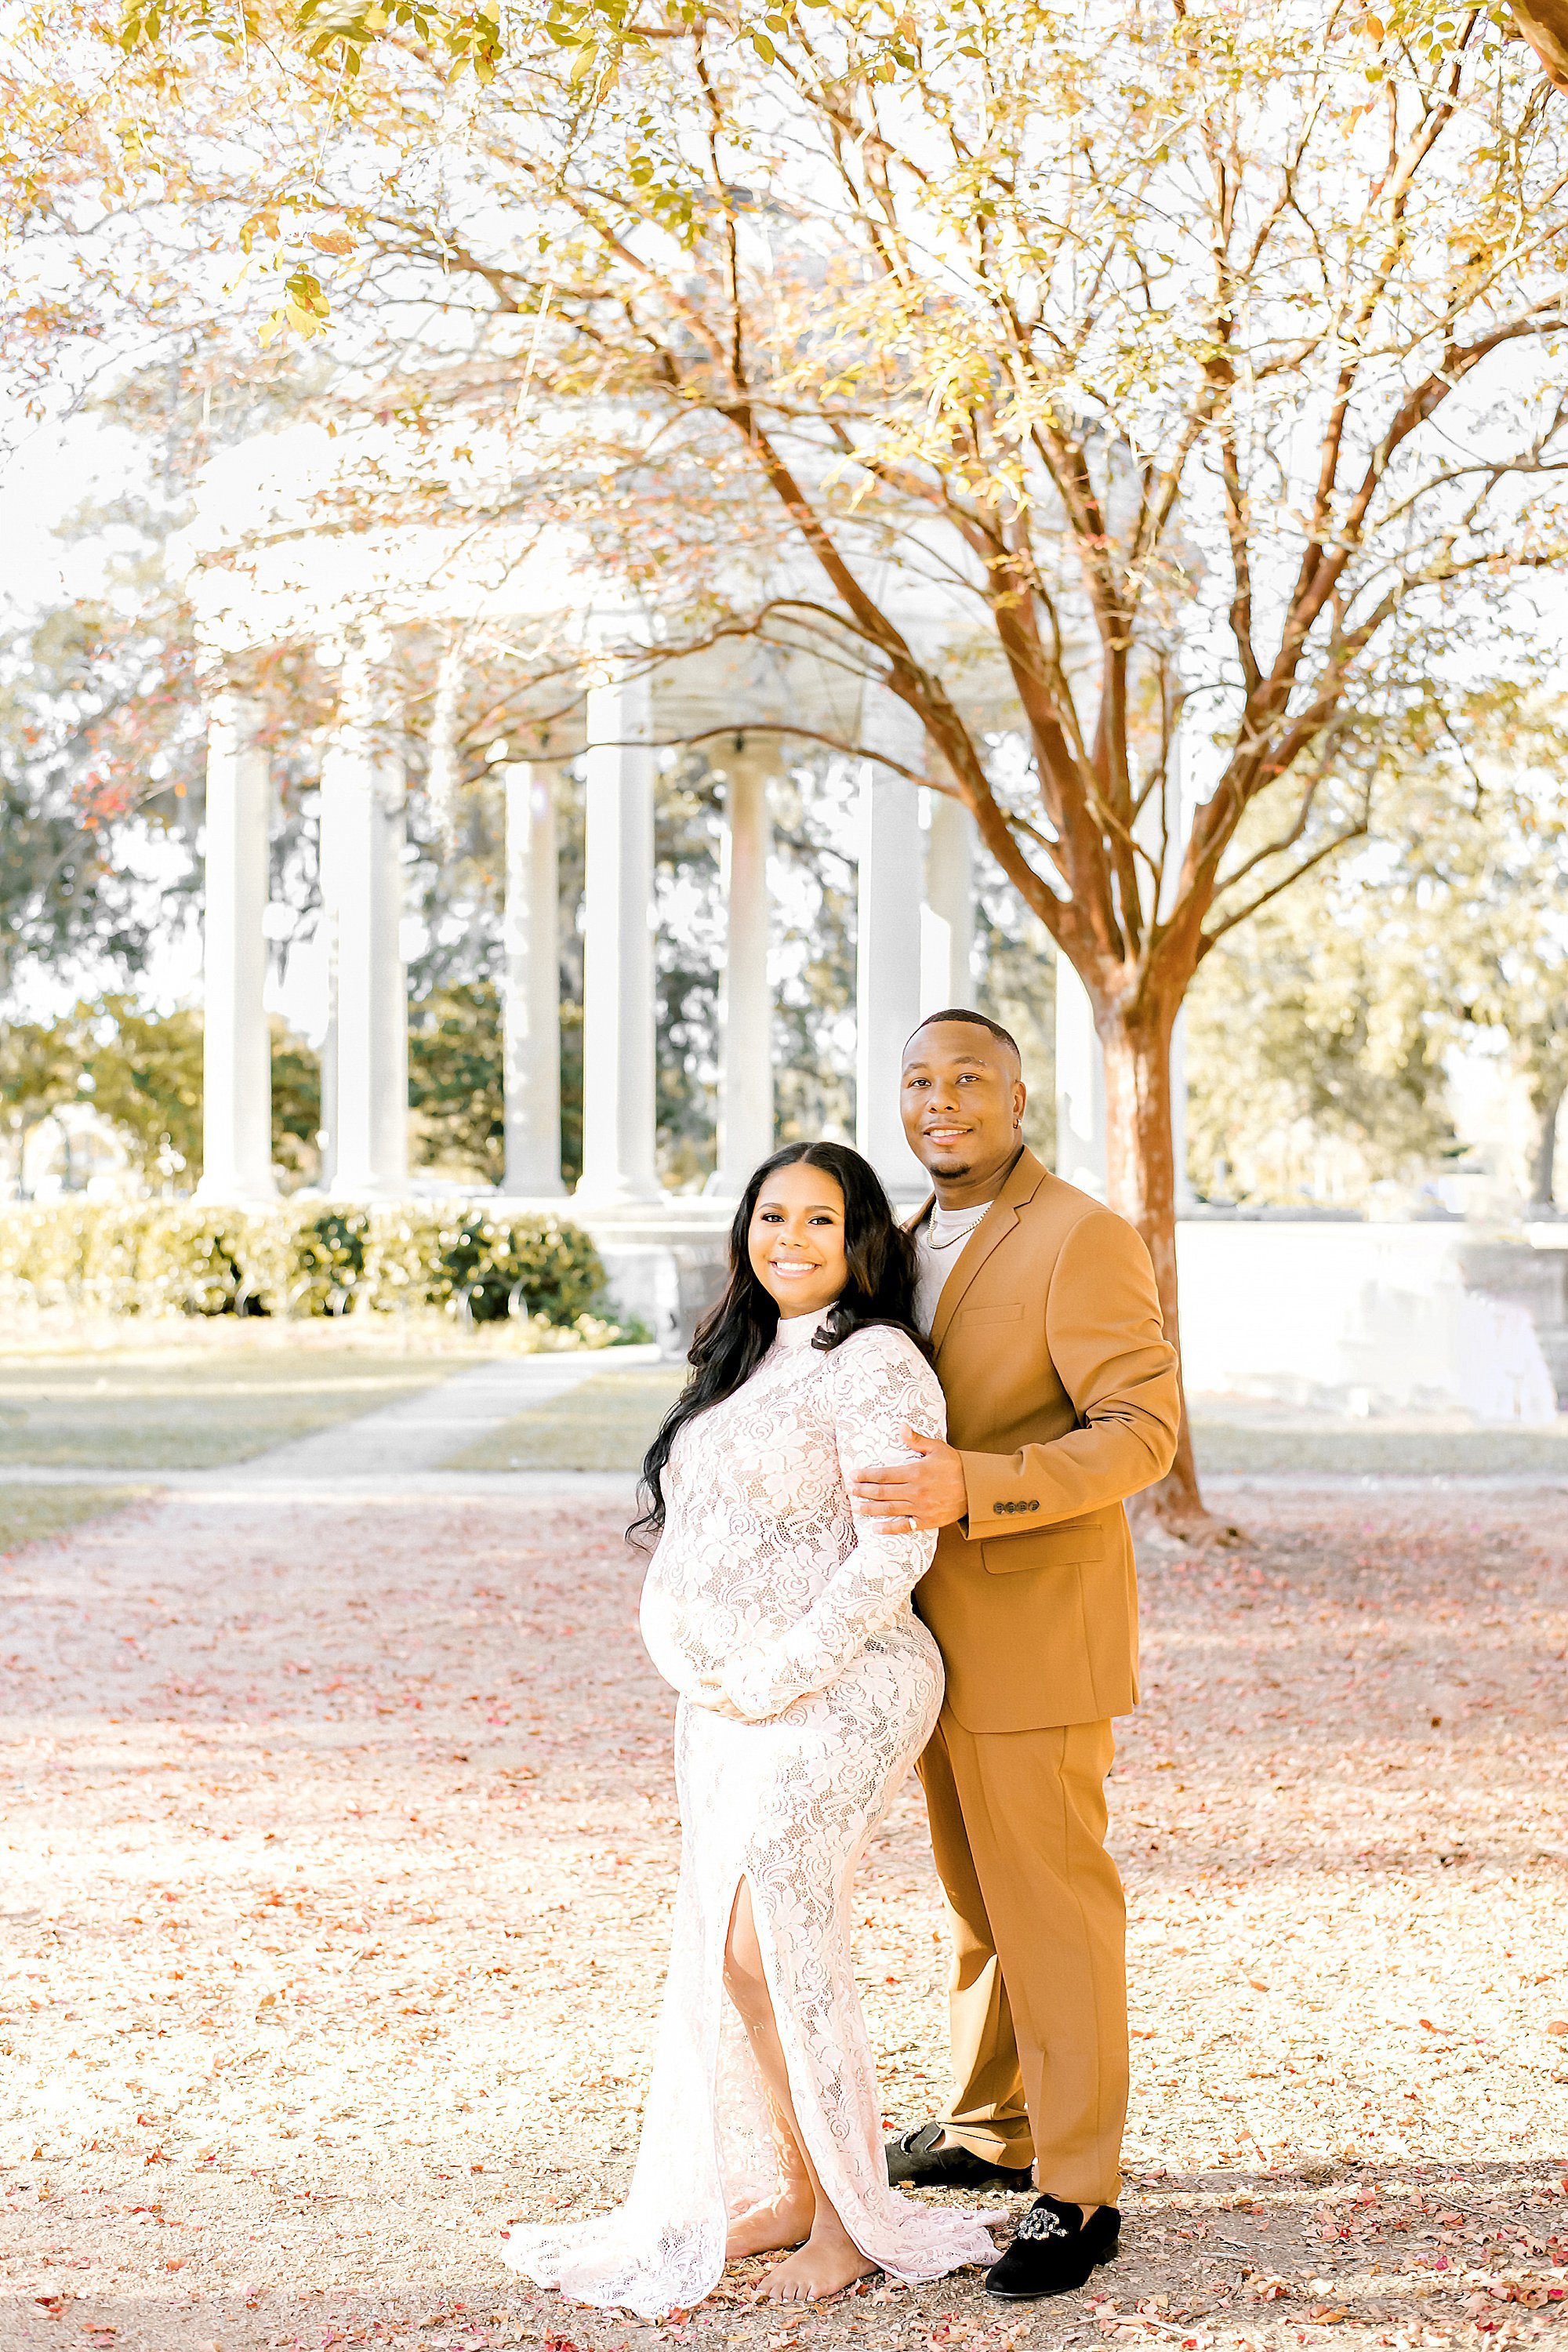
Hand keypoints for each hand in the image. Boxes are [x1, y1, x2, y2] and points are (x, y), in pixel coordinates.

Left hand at [692, 1673, 746, 1720]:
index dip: (695, 1699)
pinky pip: (738, 1717)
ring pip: (725, 1714)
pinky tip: (736, 1710)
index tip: (691, 1698)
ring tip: (718, 1705)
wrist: (767, 1691)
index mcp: (719, 1702)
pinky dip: (734, 1713)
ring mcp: (739, 1716)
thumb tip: (700, 1679)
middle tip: (703, 1700)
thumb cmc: (745, 1681)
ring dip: (720, 1709)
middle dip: (707, 1704)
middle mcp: (727, 1711)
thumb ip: (711, 1677)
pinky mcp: (750, 1717)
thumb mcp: (725, 1674)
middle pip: (713, 1709)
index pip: (702, 1702)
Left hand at [850, 1426, 967, 1531]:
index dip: (866, 1476)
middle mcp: (915, 1491)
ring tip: (856, 1507)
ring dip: (871, 1509)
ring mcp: (920, 1508)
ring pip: (889, 1509)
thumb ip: (916, 1440)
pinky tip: (875, 1528)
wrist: (976, 1489)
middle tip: (850, 1490)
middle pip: (883, 1492)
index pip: (884, 1475)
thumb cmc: (956, 1466)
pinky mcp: (927, 1521)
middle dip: (864, 1491)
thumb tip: (901, 1426)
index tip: (853, 1475)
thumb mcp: (937, 1449)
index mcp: (915, 1472)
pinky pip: (904, 1526)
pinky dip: (889, 1528)